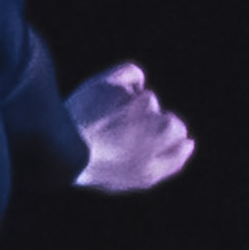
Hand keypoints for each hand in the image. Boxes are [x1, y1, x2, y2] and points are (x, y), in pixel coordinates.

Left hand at [66, 59, 195, 192]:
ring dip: (127, 107)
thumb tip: (189, 142)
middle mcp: (151, 107)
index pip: (176, 129)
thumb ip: (174, 160)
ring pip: (139, 96)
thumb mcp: (143, 177)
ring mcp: (128, 93)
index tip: (135, 147)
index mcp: (166, 130)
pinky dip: (127, 80)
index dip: (156, 140)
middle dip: (141, 124)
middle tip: (115, 138)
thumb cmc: (103, 168)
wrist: (59, 151)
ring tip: (101, 124)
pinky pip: (131, 73)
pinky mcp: (107, 81)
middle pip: (156, 112)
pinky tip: (112, 93)